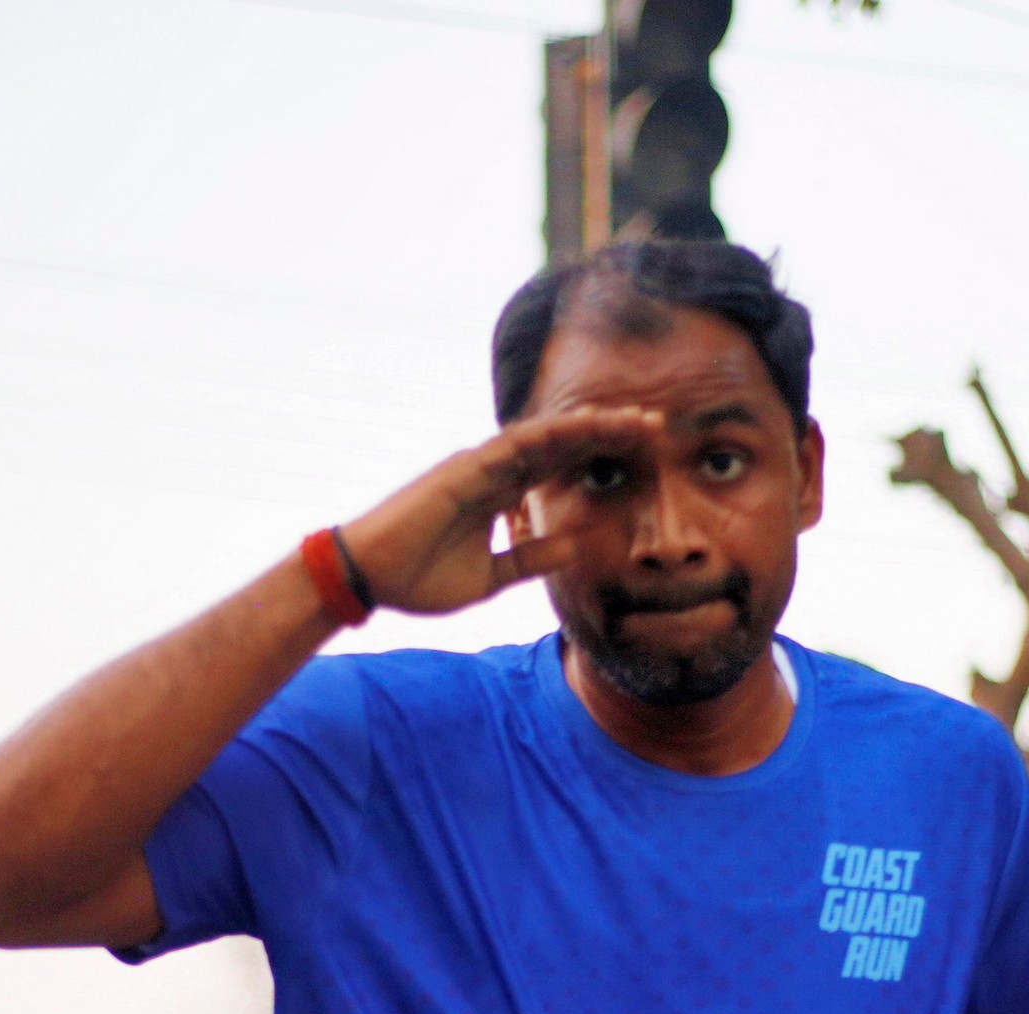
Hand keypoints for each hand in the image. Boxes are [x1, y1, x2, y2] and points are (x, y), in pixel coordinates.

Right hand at [339, 407, 663, 616]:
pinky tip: (586, 425)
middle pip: (564, 444)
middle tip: (658, 424)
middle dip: (610, 432)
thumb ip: (531, 558)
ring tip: (637, 418)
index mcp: (500, 494)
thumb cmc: (419, 578)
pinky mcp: (463, 470)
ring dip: (592, 425)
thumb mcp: (492, 577)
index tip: (646, 453)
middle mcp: (494, 471)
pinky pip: (514, 445)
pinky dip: (551, 433)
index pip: (561, 467)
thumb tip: (575, 546)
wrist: (370, 579)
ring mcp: (480, 466)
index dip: (602, 455)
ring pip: (547, 436)